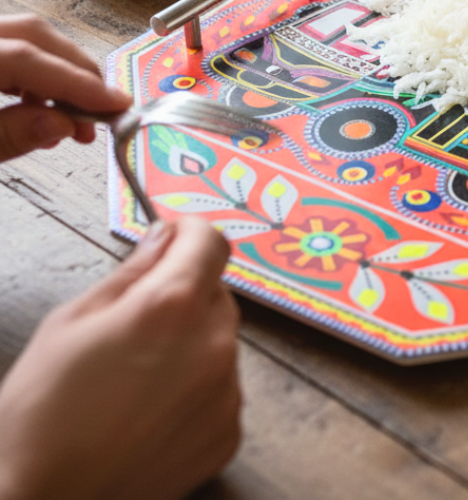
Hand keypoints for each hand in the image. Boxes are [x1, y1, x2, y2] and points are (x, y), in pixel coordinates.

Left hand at [0, 13, 130, 160]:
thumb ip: (8, 135)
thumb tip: (60, 123)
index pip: (28, 58)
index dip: (78, 83)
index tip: (115, 104)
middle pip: (34, 34)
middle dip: (78, 71)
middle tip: (103, 108)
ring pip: (25, 38)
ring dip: (58, 74)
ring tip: (72, 118)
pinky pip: (10, 48)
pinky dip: (33, 74)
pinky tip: (41, 105)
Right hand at [0, 218, 241, 499]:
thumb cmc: (40, 414)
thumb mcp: (71, 323)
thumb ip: (130, 273)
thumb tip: (163, 237)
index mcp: (172, 306)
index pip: (211, 241)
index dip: (189, 234)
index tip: (172, 237)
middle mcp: (213, 344)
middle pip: (216, 294)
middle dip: (185, 295)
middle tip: (138, 321)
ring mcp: (226, 393)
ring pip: (220, 343)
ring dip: (192, 345)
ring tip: (137, 377)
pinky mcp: (227, 434)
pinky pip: (222, 390)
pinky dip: (196, 391)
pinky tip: (150, 411)